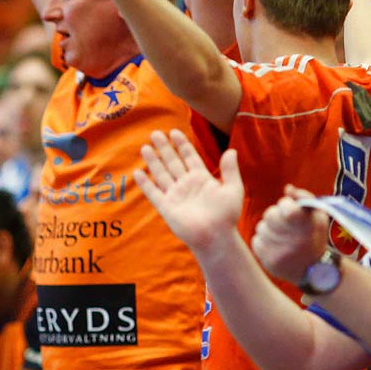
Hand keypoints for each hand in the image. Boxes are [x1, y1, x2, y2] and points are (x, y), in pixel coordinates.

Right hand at [134, 130, 243, 254]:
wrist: (215, 237)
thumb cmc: (226, 216)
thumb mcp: (233, 189)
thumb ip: (230, 170)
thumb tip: (231, 150)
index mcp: (201, 179)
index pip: (189, 157)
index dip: (182, 144)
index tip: (174, 132)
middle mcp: (186, 184)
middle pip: (172, 162)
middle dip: (164, 148)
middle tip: (155, 133)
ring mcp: (175, 195)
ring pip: (161, 174)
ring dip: (153, 161)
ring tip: (145, 147)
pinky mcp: (166, 207)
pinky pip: (153, 193)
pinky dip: (145, 184)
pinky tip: (137, 173)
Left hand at [252, 190, 329, 282]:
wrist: (315, 270)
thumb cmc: (314, 236)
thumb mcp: (318, 215)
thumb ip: (304, 197)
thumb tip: (287, 188)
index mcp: (309, 226)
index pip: (286, 208)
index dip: (285, 207)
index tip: (290, 211)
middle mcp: (296, 241)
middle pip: (270, 215)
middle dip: (275, 216)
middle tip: (285, 224)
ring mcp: (282, 252)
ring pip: (261, 228)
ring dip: (268, 229)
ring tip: (281, 237)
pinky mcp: (270, 262)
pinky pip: (256, 242)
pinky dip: (263, 242)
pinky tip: (275, 247)